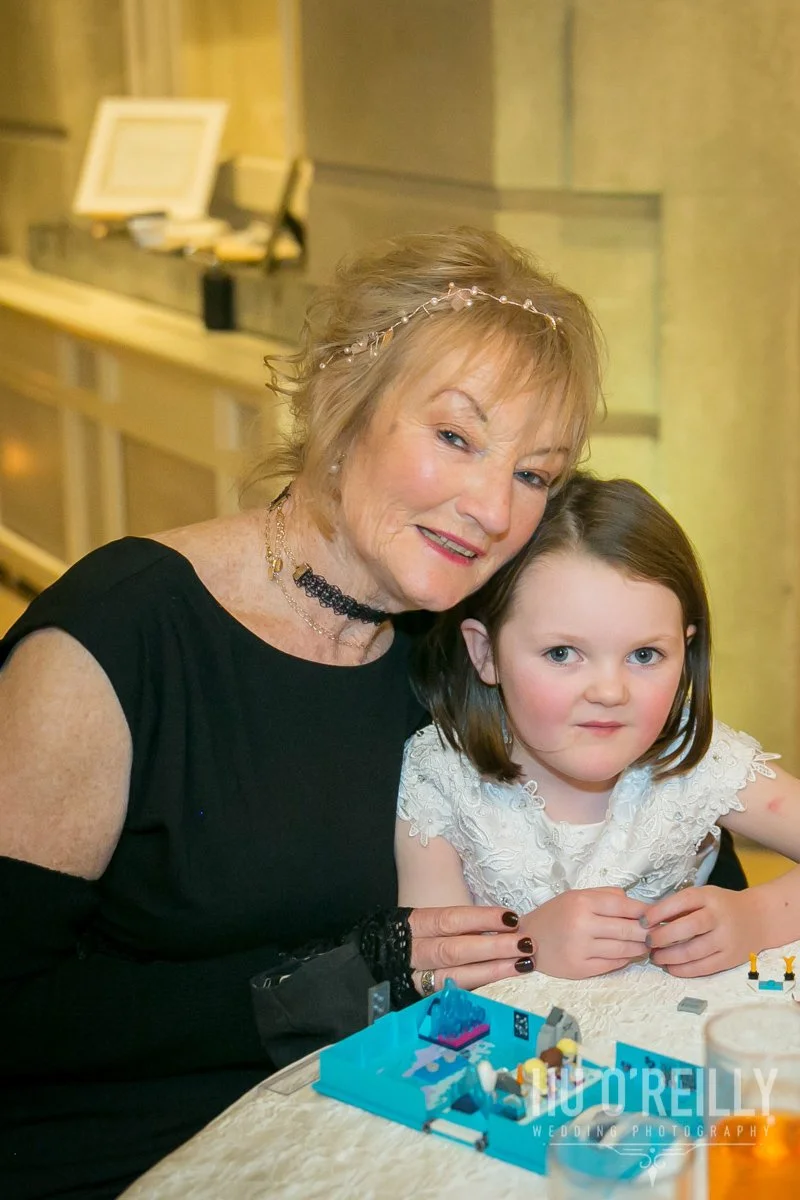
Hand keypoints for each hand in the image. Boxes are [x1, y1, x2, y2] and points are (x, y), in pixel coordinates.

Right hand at [408, 906, 535, 992]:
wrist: (380, 962)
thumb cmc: (420, 936)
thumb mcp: (433, 922)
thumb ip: (462, 925)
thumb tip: (506, 924)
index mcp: (415, 925)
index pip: (450, 920)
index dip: (481, 919)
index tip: (511, 917)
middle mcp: (414, 953)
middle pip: (454, 951)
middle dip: (493, 948)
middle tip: (525, 944)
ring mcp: (418, 980)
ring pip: (456, 977)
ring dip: (493, 971)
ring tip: (523, 964)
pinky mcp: (425, 999)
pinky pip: (456, 994)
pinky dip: (481, 988)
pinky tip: (505, 983)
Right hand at [518, 888, 649, 978]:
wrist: (528, 940)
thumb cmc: (555, 915)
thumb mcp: (576, 896)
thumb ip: (605, 896)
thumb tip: (636, 903)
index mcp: (582, 902)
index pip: (625, 906)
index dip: (646, 911)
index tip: (658, 915)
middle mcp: (582, 924)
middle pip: (628, 929)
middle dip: (648, 932)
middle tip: (658, 933)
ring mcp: (581, 949)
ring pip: (624, 949)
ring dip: (640, 947)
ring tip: (647, 944)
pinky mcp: (580, 969)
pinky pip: (613, 965)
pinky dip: (625, 960)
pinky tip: (629, 955)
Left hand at [646, 885, 762, 976]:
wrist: (759, 919)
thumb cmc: (720, 906)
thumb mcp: (702, 896)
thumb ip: (679, 906)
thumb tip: (648, 920)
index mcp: (708, 897)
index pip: (681, 902)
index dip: (658, 912)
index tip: (642, 921)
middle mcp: (718, 917)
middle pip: (687, 928)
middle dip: (662, 937)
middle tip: (647, 942)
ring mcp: (726, 939)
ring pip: (693, 951)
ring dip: (669, 957)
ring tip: (655, 957)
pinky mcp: (730, 959)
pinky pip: (703, 968)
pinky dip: (683, 970)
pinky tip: (670, 968)